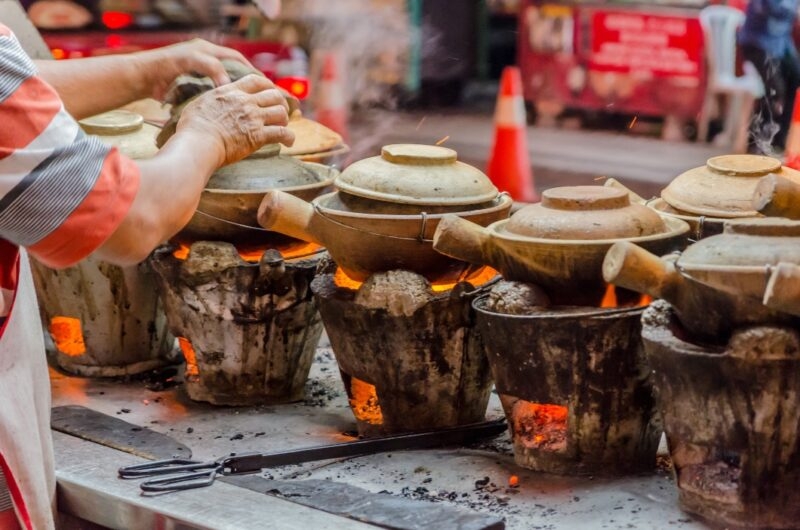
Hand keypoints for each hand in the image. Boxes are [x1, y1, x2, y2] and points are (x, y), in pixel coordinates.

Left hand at [135, 39, 252, 100]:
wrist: (144, 78)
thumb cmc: (166, 65)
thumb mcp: (192, 60)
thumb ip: (212, 67)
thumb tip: (228, 84)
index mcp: (207, 51)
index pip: (236, 58)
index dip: (250, 69)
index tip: (262, 82)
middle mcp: (206, 62)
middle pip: (232, 72)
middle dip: (245, 83)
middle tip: (258, 96)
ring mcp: (200, 76)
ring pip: (222, 85)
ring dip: (233, 95)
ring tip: (246, 106)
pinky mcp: (193, 89)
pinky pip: (212, 95)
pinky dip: (220, 102)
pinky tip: (227, 111)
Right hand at [175, 74, 295, 166]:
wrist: (197, 143)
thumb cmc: (192, 128)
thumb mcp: (201, 103)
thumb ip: (214, 99)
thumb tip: (214, 102)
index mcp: (231, 92)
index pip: (256, 81)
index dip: (267, 84)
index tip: (271, 91)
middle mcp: (245, 102)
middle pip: (273, 94)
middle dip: (280, 102)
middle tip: (280, 112)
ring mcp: (253, 118)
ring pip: (281, 112)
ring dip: (284, 119)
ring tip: (283, 127)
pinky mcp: (258, 136)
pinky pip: (282, 133)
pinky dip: (289, 137)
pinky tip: (289, 142)